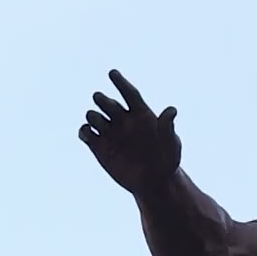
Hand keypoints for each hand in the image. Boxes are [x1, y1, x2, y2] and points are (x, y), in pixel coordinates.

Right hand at [79, 70, 181, 193]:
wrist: (155, 182)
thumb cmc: (167, 162)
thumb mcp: (171, 145)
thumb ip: (168, 128)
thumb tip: (172, 110)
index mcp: (141, 114)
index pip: (128, 93)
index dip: (120, 82)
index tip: (112, 73)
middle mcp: (123, 120)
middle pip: (107, 102)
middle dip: (103, 100)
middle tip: (104, 103)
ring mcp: (110, 133)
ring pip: (93, 115)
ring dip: (93, 116)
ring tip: (100, 124)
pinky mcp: (99, 147)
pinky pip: (85, 132)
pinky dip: (84, 131)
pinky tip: (88, 134)